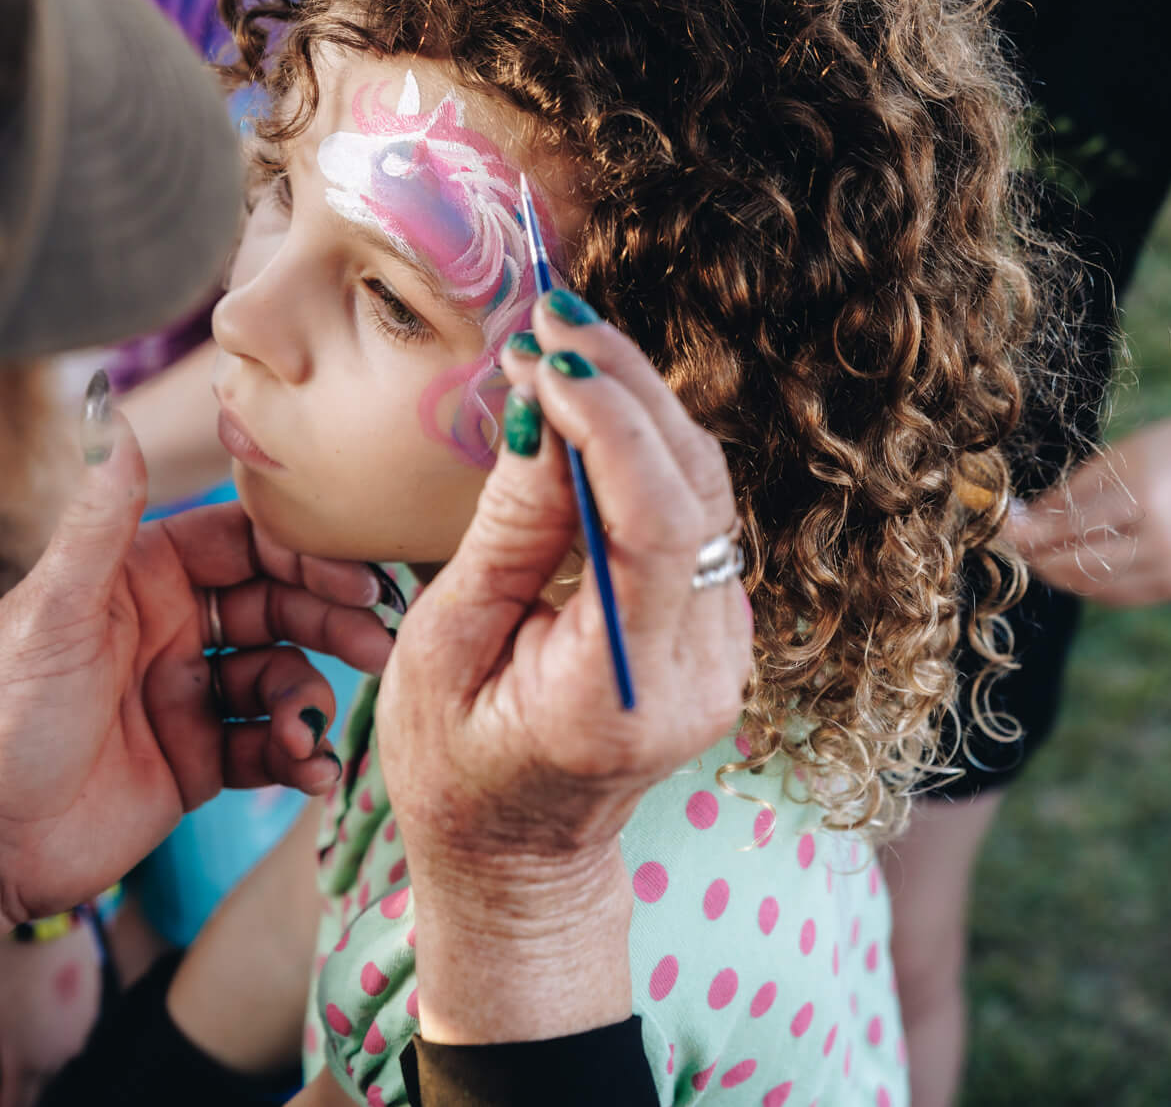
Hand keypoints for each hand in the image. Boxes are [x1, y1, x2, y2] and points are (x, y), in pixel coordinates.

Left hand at [0, 408, 392, 929]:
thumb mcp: (54, 609)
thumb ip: (98, 516)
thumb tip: (108, 405)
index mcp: (137, 577)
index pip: (243, 543)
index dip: (303, 555)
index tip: (356, 577)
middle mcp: (168, 628)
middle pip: (275, 606)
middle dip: (328, 621)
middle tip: (373, 644)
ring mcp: (184, 696)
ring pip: (279, 677)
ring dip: (307, 698)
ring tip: (303, 732)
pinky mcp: (196, 763)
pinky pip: (267, 747)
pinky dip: (296, 755)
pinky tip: (308, 772)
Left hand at [0, 933, 103, 1106]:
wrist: (49, 923)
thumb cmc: (3, 968)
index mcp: (26, 1064)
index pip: (13, 1106)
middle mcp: (58, 1057)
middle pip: (35, 1086)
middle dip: (16, 1083)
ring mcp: (79, 1033)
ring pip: (53, 1058)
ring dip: (36, 1053)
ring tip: (15, 1027)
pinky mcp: (91, 1009)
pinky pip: (68, 1032)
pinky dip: (52, 1027)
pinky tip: (36, 1003)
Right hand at [375, 292, 753, 1041]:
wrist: (517, 856)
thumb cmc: (453, 765)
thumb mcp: (446, 647)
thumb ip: (507, 531)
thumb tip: (536, 411)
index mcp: (625, 691)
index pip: (654, 523)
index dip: (609, 418)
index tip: (546, 348)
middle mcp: (703, 669)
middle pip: (696, 488)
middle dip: (626, 385)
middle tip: (553, 313)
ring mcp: (725, 649)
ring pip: (706, 487)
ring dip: (640, 402)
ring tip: (566, 338)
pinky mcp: (716, 625)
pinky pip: (693, 511)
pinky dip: (644, 444)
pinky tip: (590, 400)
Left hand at [1013, 414, 1170, 605]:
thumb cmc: (1155, 458)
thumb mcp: (1107, 464)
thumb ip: (1061, 500)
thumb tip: (1014, 526)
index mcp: (1145, 501)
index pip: (1072, 528)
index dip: (1030, 535)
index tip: (999, 533)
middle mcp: (1163, 543)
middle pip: (1080, 565)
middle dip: (1039, 558)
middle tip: (1013, 546)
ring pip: (1094, 587)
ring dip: (1058, 573)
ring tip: (1038, 552)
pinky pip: (1115, 594)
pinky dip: (1087, 582)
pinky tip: (1072, 562)